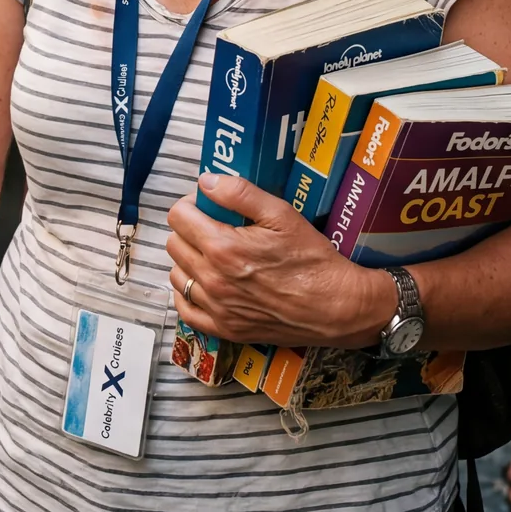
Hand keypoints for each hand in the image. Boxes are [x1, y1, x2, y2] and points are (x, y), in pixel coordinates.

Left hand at [165, 175, 393, 350]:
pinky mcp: (224, 329)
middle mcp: (213, 280)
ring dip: (189, 260)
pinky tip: (208, 282)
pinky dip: (189, 293)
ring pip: (176, 275)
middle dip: (190, 229)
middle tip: (215, 228)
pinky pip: (185, 308)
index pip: (178, 217)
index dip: (191, 204)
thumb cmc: (312, 259)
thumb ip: (239, 193)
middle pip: (174, 243)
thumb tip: (206, 181)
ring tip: (214, 255)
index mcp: (223, 248)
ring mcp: (216, 309)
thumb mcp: (281, 214)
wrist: (336, 307)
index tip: (210, 206)